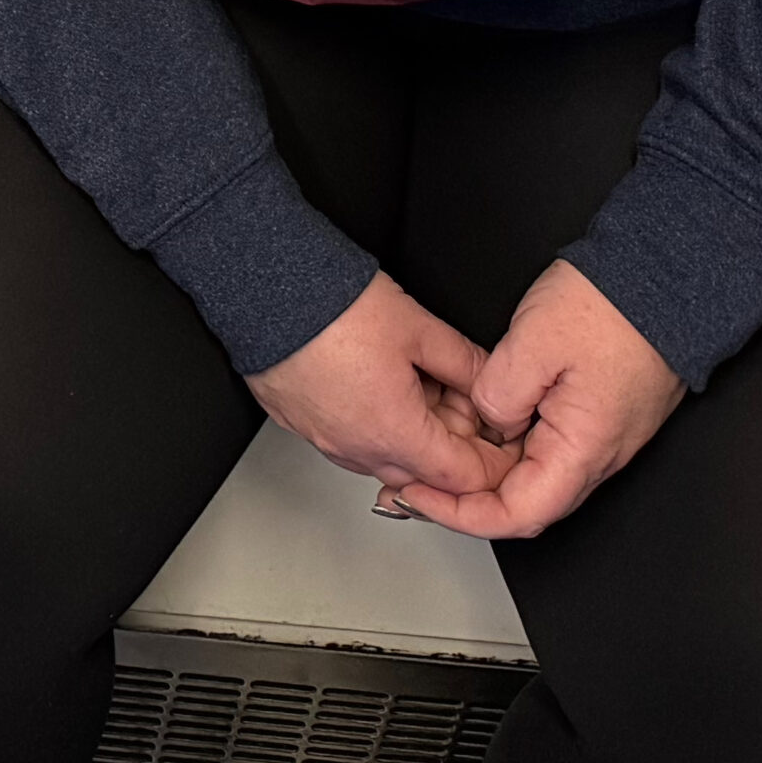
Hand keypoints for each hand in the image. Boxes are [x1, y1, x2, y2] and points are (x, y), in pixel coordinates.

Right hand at [247, 272, 518, 518]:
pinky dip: (374, 424)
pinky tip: (377, 382)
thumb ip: (466, 362)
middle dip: (452, 443)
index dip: (494, 462)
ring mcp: (324, 439)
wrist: (260, 284)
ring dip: (412, 435)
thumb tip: (489, 381)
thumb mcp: (419, 327)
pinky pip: (349, 441)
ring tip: (414, 382)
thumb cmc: (328, 304)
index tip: (501, 439)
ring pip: (386, 459)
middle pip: (425, 474)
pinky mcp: (299, 424)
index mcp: (395, 433)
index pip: (464, 478)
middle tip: (459, 397)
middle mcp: (357, 448)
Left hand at [388, 260, 682, 539]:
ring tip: (437, 454)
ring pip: (536, 476)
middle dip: (467, 501)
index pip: (521, 514)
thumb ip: (499, 393)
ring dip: (487, 473)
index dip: (464, 516)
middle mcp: (599, 454)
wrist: (664, 277)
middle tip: (415, 481)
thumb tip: (487, 423)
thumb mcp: (534, 342)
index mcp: (585, 447)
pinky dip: (508, 447)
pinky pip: (549, 447)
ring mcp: (601, 436)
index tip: (420, 496)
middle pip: (527, 504)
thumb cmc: (612, 305)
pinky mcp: (597, 415)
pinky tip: (478, 426)